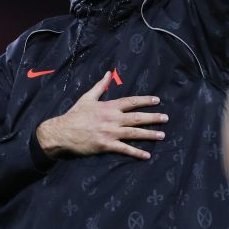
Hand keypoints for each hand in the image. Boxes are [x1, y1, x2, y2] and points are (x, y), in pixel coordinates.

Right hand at [36, 71, 167, 159]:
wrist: (62, 132)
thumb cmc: (75, 114)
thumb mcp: (88, 97)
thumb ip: (101, 86)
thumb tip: (109, 73)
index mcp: (109, 106)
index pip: (131, 102)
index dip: (145, 101)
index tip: (157, 100)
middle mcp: (112, 119)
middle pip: (136, 117)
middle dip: (153, 118)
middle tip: (166, 118)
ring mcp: (110, 132)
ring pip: (134, 133)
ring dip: (149, 134)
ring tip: (162, 135)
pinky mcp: (106, 145)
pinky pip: (124, 149)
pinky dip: (136, 153)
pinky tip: (147, 155)